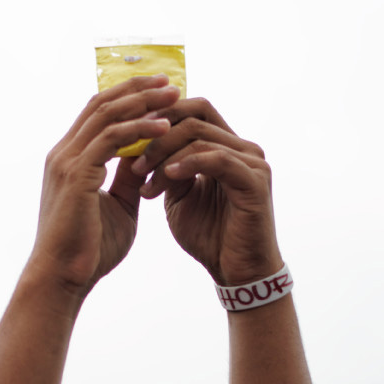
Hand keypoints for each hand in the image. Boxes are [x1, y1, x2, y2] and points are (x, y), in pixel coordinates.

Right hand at [31, 76, 179, 295]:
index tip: (160, 91)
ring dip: (142, 102)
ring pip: (106, 115)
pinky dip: (139, 129)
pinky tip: (164, 127)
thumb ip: (129, 179)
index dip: (128, 97)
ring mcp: (67, 162)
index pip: (98, 114)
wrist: (63, 279)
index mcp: (70, 159)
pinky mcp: (76, 175)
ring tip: (173, 96)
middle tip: (170, 81)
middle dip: (137, 89)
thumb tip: (148, 158)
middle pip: (101, 104)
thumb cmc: (88, 252)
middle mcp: (64, 154)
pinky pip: (111, 139)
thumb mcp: (119, 207)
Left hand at [131, 98, 281, 284]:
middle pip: (195, 115)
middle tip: (132, 159)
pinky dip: (189, 164)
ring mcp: (252, 162)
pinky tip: (166, 177)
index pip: (193, 110)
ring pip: (201, 136)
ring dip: (165, 154)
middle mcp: (242, 148)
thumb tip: (143, 147)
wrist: (236, 273)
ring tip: (142, 177)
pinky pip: (218, 159)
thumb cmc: (210, 238)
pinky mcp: (255, 181)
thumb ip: (168, 170)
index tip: (127, 137)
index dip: (159, 116)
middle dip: (157, 134)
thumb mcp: (179, 198)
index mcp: (225, 147)